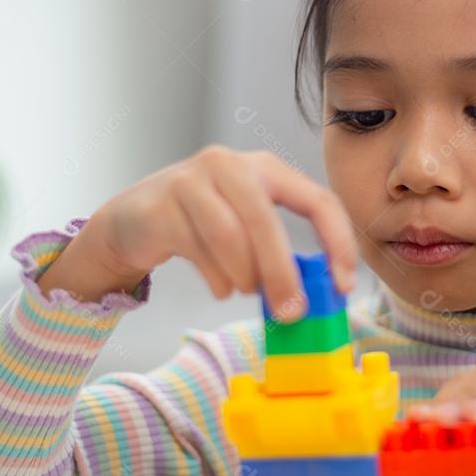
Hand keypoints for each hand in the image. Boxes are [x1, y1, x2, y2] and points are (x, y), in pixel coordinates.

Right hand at [48, 145, 357, 319]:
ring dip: (244, 276)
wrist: (132, 221)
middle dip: (282, 272)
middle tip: (291, 311)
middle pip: (265, 220)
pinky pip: (198, 250)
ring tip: (245, 290)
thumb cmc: (201, 225)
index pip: (318, 200)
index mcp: (265, 167)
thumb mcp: (246, 227)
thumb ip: (278, 249)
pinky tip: (220, 288)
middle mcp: (230, 164)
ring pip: (230, 237)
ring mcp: (191, 180)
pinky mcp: (161, 204)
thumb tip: (314, 293)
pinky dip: (217, 279)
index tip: (343, 284)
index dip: (337, 243)